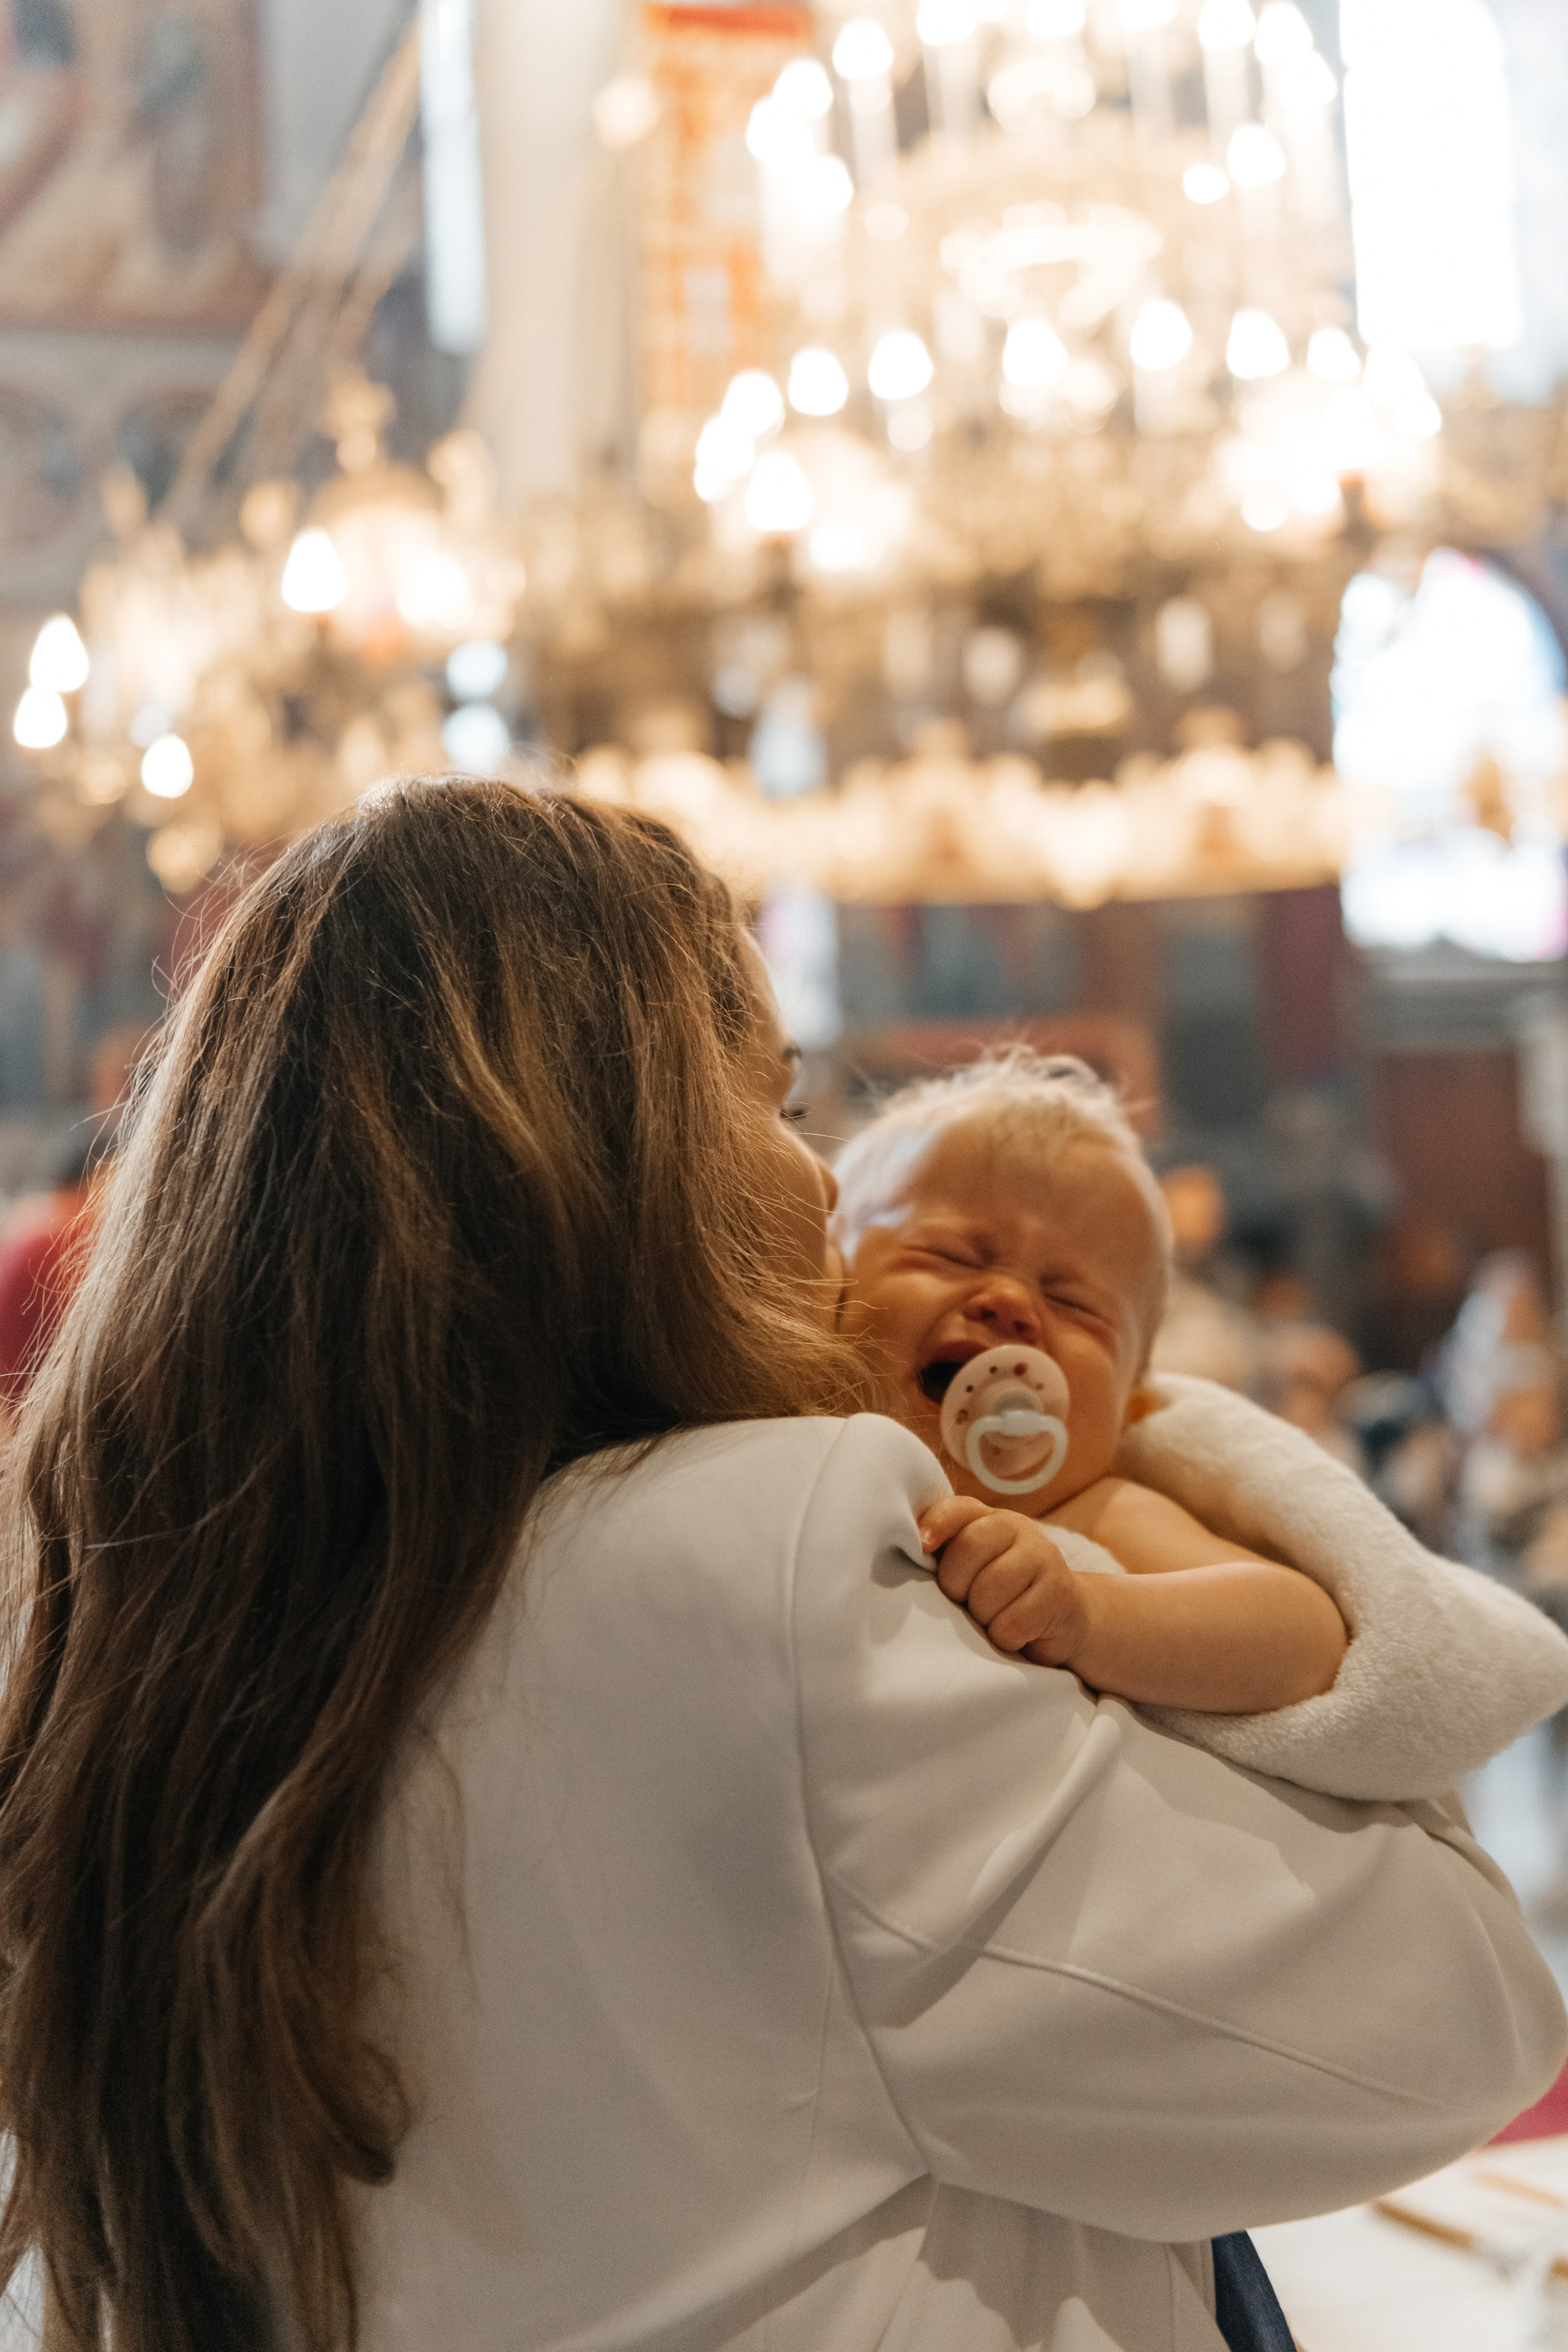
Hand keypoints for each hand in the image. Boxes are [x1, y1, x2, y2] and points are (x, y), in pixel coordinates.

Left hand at [918, 1494, 1090, 1667]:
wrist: (1063, 1622)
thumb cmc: (1004, 1596)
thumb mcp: (973, 1571)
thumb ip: (948, 1553)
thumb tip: (914, 1548)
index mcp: (992, 1519)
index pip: (959, 1509)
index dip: (937, 1524)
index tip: (923, 1548)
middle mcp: (1020, 1529)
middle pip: (969, 1548)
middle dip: (957, 1586)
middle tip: (967, 1603)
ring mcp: (1044, 1557)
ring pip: (989, 1590)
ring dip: (983, 1618)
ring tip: (993, 1618)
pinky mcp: (1060, 1593)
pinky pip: (1012, 1623)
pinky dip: (1005, 1637)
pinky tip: (1015, 1634)